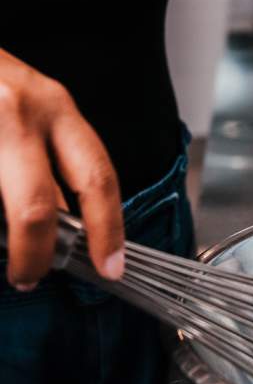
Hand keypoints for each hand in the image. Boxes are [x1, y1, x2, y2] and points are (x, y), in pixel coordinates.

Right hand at [0, 50, 123, 289]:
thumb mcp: (33, 109)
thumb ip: (53, 159)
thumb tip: (67, 222)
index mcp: (55, 107)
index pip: (97, 176)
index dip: (108, 229)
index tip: (111, 266)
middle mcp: (20, 113)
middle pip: (36, 207)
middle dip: (37, 254)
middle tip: (33, 276)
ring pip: (3, 209)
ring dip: (4, 240)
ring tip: (5, 253)